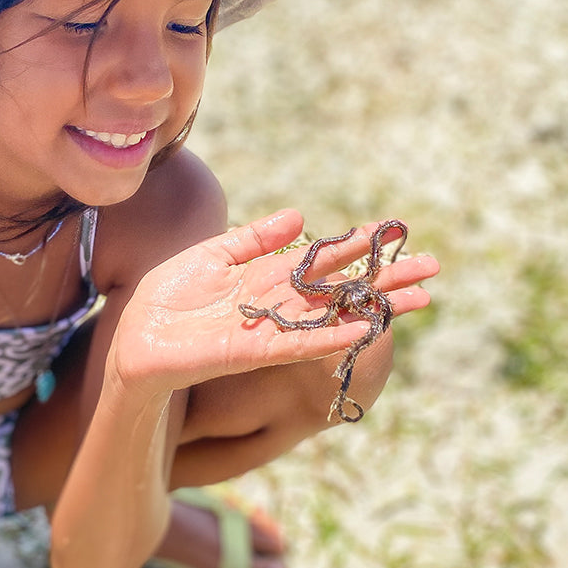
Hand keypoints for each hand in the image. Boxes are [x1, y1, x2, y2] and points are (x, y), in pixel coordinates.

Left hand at [112, 210, 437, 393]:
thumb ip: (255, 238)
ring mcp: (268, 328)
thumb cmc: (167, 298)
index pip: (325, 261)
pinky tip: (363, 327)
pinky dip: (331, 335)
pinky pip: (298, 342)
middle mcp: (278, 304)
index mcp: (269, 278)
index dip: (362, 250)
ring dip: (374, 307)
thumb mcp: (212, 254)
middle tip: (432, 270)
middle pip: (340, 289)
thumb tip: (301, 217)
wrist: (134, 339)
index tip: (399, 236)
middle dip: (384, 279)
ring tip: (417, 299)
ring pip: (332, 315)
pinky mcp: (250, 350)